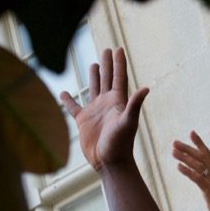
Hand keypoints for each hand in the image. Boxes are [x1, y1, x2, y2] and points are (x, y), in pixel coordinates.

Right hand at [60, 48, 148, 170]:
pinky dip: (68, 100)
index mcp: (118, 101)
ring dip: (93, 77)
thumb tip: (146, 88)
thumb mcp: (127, 122)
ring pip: (93, 89)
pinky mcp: (83, 121)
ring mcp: (95, 112)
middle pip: (107, 79)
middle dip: (107, 64)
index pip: (119, 77)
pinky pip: (73, 107)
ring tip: (94, 64)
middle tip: (106, 49)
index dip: (119, 62)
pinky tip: (63, 93)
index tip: (118, 48)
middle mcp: (107, 104)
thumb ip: (134, 105)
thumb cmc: (121, 144)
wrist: (109, 162)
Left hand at [171, 131, 209, 210]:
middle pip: (201, 157)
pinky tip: (178, 166)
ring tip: (173, 152)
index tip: (192, 133)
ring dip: (185, 157)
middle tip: (174, 142)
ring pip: (198, 166)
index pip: (208, 155)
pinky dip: (188, 171)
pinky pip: (198, 178)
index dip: (200, 144)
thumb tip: (205, 183)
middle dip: (187, 148)